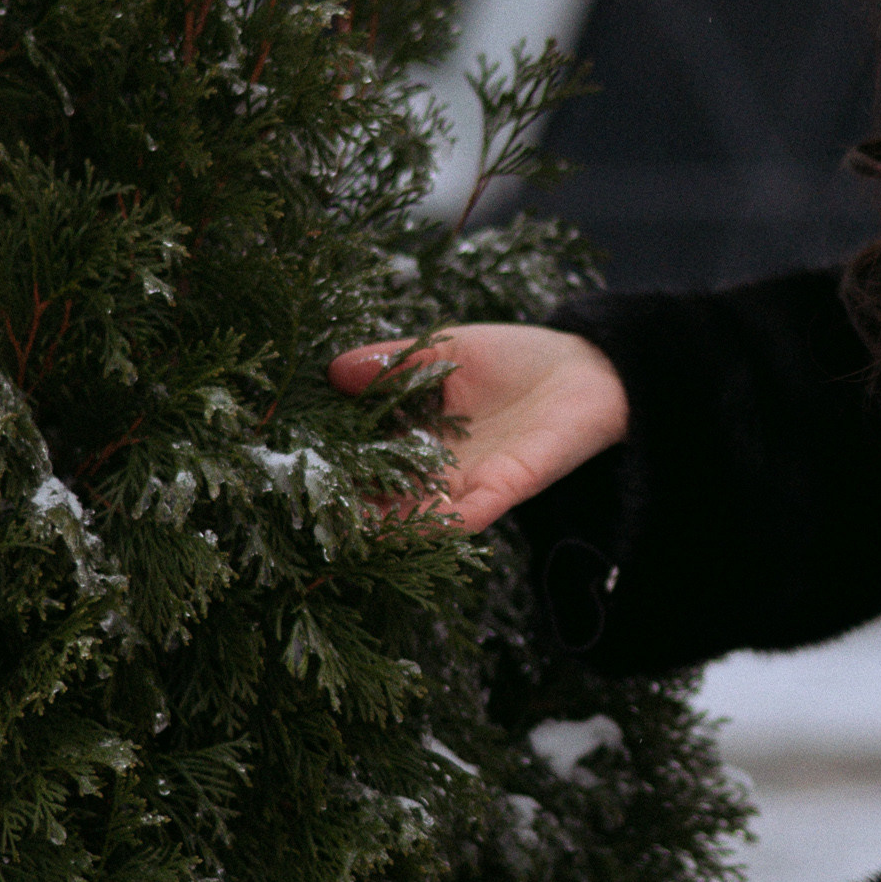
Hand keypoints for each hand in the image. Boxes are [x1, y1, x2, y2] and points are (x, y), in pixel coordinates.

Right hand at [329, 322, 628, 529]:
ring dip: (387, 523)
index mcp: (422, 435)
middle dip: (350, 505)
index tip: (289, 465)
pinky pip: (472, 512)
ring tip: (347, 531)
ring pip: (421, 512)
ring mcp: (474, 480)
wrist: (591, 368)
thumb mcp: (445, 349)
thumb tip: (331, 368)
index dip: (333, 463)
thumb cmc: (519, 359)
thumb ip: (392, 361)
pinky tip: (417, 527)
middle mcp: (442, 467)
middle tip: (305, 510)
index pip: (367, 457)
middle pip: (387, 494)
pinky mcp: (510, 484)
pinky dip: (446, 522)